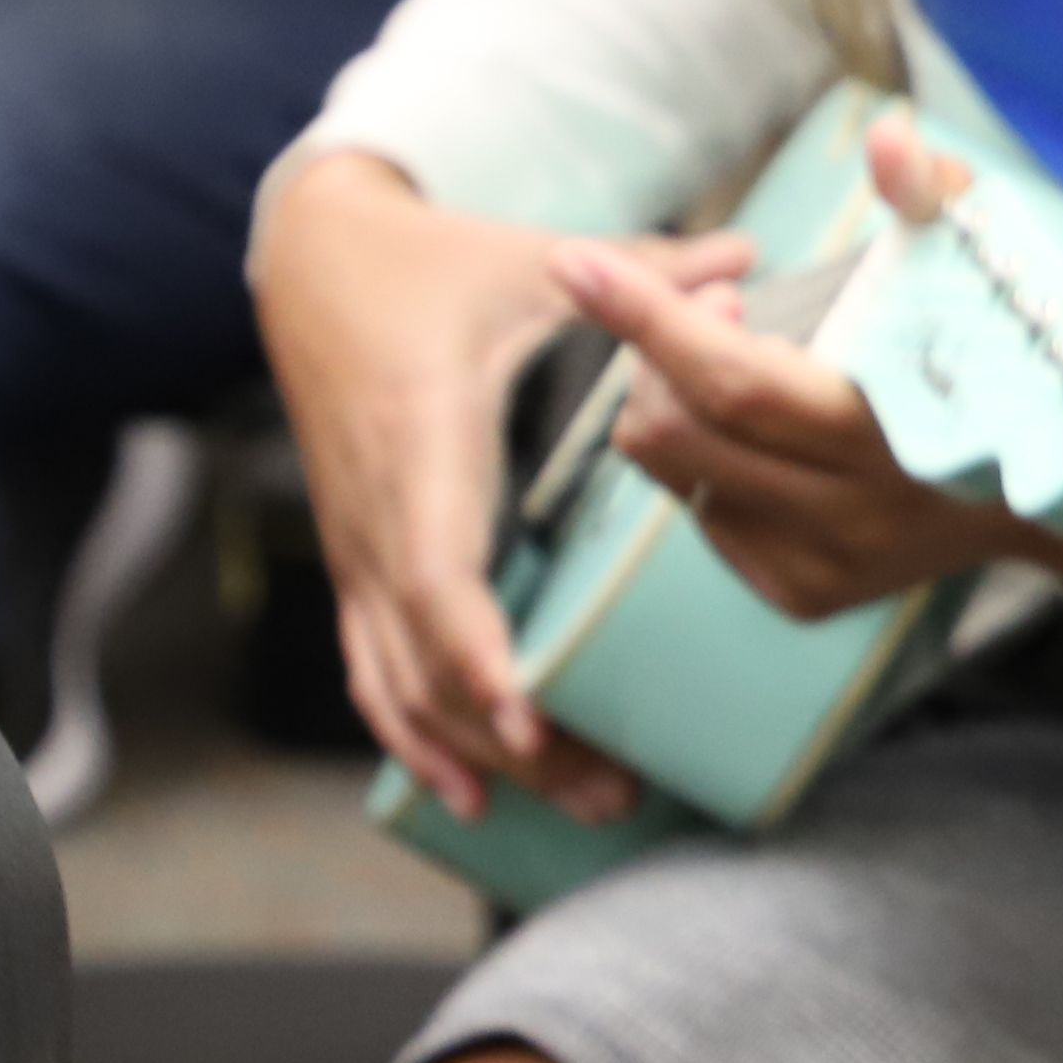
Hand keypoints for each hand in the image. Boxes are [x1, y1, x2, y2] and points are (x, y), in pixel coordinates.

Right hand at [259, 150, 702, 819]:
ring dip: (481, 754)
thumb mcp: (529, 264)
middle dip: (513, 737)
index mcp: (421, 440)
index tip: (528, 714)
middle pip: (427, 657)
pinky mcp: (352, 561)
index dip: (476, 650)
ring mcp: (354, 544)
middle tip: (614, 790)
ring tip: (582, 802)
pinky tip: (473, 793)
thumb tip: (748, 260)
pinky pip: (374, 668)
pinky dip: (418, 738)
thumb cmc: (437, 266)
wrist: (315, 262)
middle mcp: (376, 509)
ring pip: (399, 681)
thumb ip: (643, 274)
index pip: (434, 569)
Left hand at [555, 115, 1062, 621]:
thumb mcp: (990, 262)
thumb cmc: (1018, 357)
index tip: (576, 261)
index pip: (735, 379)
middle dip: (659, 352)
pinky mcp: (803, 592)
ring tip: (735, 359)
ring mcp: (821, 563)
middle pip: (676, 428)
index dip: (648, 319)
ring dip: (675, 401)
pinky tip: (763, 432)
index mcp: (891, 433)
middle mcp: (850, 513)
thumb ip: (931, 197)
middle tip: (714, 307)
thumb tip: (884, 137)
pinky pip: (698, 513)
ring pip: (672, 472)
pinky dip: (706, 456)